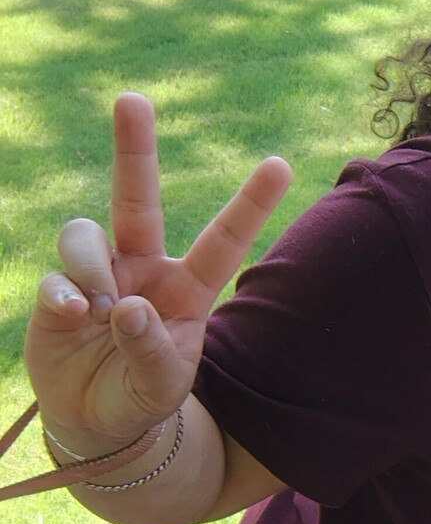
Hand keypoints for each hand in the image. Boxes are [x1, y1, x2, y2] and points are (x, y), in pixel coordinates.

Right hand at [24, 92, 291, 449]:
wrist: (99, 424)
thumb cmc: (143, 395)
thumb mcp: (162, 384)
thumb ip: (151, 349)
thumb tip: (125, 306)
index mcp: (187, 288)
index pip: (224, 241)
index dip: (251, 204)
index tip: (281, 163)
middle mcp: (142, 269)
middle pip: (137, 200)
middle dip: (135, 149)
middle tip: (132, 98)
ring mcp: (97, 276)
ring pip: (86, 235)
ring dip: (92, 267)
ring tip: (98, 309)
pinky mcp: (56, 294)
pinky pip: (55, 275)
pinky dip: (63, 294)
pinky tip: (74, 316)